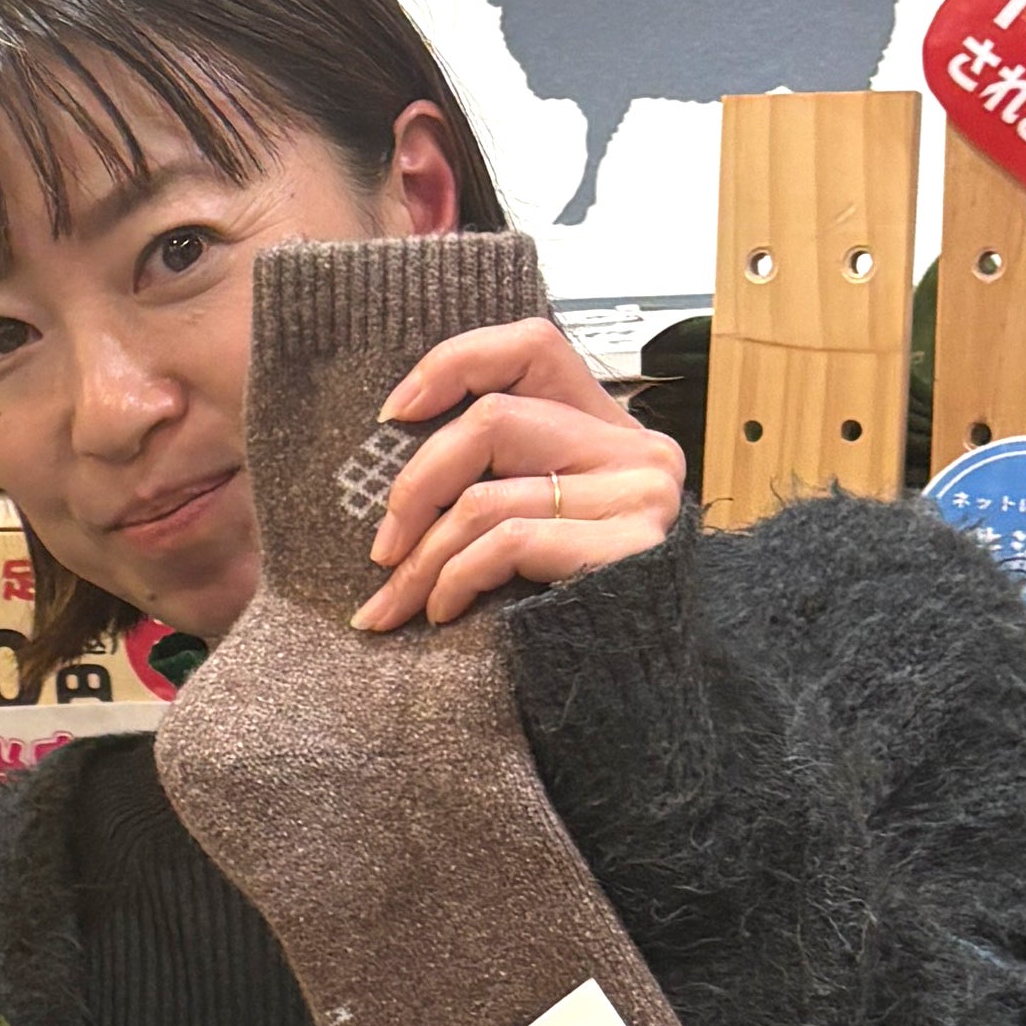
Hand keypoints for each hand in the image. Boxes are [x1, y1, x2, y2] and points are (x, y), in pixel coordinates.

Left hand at [354, 317, 683, 630]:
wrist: (642, 678)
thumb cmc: (583, 603)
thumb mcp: (544, 524)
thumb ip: (507, 477)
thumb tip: (403, 471)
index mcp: (610, 428)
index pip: (532, 347)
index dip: (455, 364)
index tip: (394, 413)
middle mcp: (636, 450)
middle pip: (492, 420)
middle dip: (416, 487)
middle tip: (383, 548)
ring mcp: (639, 495)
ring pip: (487, 496)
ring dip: (424, 559)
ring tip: (400, 603)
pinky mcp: (629, 546)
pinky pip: (507, 542)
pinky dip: (457, 579)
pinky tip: (445, 612)